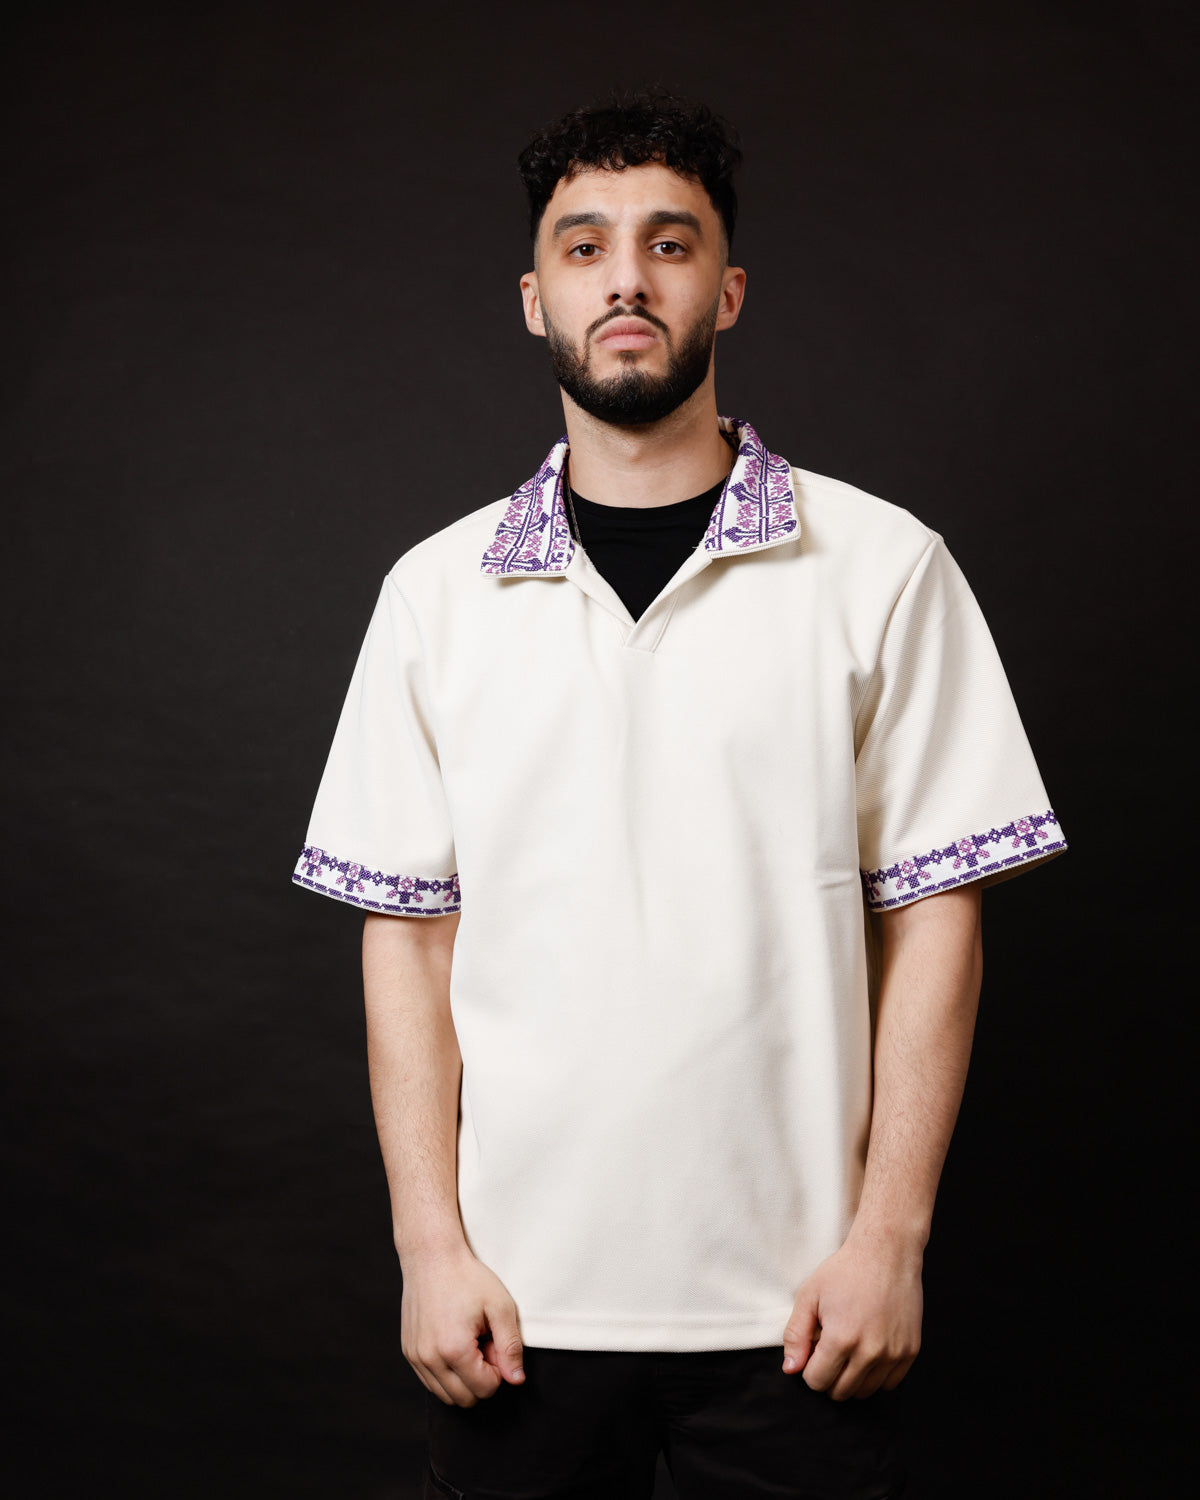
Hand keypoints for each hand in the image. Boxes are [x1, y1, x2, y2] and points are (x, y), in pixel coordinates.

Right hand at [400, 1242, 525, 1406]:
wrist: (432, 1256)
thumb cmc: (467, 1278)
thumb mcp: (500, 1307)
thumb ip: (511, 1347)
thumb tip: (516, 1380)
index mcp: (454, 1349)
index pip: (485, 1389)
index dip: (499, 1368)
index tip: (495, 1340)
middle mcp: (429, 1359)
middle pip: (466, 1399)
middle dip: (481, 1377)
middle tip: (483, 1342)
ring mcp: (415, 1357)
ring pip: (446, 1395)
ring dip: (463, 1377)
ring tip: (469, 1342)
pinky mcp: (409, 1352)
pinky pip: (431, 1382)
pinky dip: (447, 1372)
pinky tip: (454, 1342)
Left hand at [781, 1230, 922, 1399]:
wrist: (886, 1253)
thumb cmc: (844, 1271)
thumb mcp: (809, 1295)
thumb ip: (796, 1335)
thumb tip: (790, 1369)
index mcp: (840, 1339)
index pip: (817, 1382)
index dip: (809, 1368)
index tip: (813, 1349)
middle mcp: (869, 1352)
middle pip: (840, 1391)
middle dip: (829, 1375)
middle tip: (830, 1348)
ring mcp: (893, 1354)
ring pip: (865, 1391)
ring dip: (852, 1378)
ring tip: (849, 1348)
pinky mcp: (910, 1351)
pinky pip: (889, 1383)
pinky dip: (876, 1375)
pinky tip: (868, 1350)